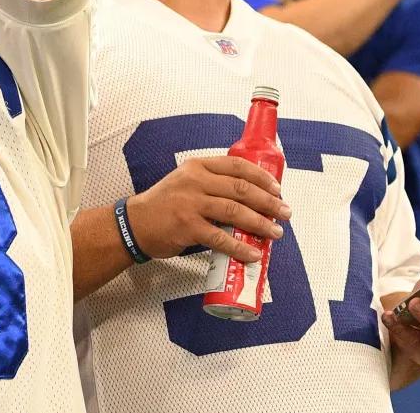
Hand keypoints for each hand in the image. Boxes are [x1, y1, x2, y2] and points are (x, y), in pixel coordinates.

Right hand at [125, 156, 289, 262]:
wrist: (135, 223)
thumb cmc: (164, 204)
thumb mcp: (186, 182)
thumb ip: (212, 184)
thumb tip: (250, 199)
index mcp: (198, 166)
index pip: (237, 165)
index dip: (261, 177)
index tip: (277, 189)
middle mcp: (195, 181)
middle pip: (241, 189)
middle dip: (268, 202)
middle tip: (284, 213)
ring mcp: (190, 203)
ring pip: (235, 211)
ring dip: (260, 224)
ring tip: (275, 233)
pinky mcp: (187, 227)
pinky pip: (220, 238)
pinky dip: (239, 247)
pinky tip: (252, 253)